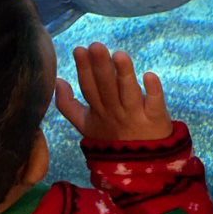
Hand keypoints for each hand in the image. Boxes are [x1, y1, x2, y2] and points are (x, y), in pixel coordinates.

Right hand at [55, 42, 172, 141]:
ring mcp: (136, 115)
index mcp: (98, 111)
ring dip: (124, 74)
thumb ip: (68, 105)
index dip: (84, 69)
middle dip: (101, 66)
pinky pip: (155, 104)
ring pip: (129, 93)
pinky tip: (150, 75)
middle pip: (106, 88)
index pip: (89, 88)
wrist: (140, 167)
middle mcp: (115, 112)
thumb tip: (56, 80)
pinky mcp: (156, 119)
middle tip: (96, 46)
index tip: (79, 49)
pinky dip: (153, 91)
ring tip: (119, 55)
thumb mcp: (85, 124)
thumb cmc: (112, 138)